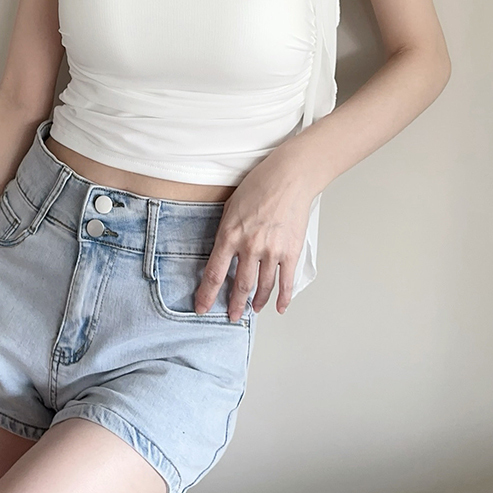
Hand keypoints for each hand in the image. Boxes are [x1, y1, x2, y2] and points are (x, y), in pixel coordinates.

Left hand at [194, 155, 319, 318]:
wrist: (289, 177)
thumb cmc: (259, 185)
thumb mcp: (230, 206)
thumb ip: (226, 232)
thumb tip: (223, 251)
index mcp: (229, 235)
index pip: (214, 274)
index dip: (207, 295)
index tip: (202, 308)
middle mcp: (249, 247)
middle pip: (239, 286)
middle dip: (233, 305)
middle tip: (230, 316)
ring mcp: (271, 252)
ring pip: (263, 287)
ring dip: (257, 302)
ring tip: (253, 310)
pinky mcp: (291, 252)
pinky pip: (286, 282)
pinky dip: (283, 298)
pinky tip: (279, 307)